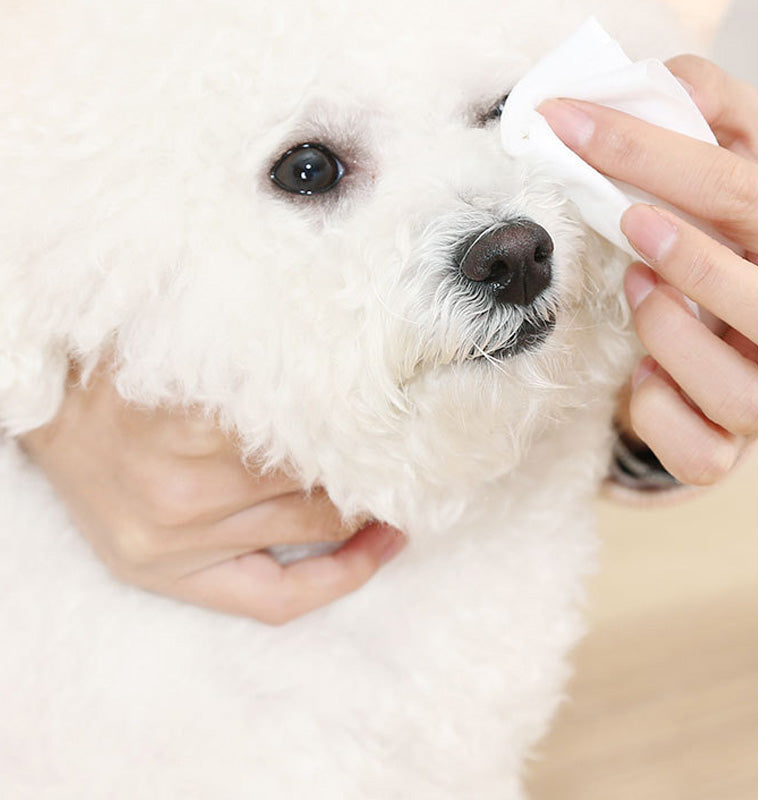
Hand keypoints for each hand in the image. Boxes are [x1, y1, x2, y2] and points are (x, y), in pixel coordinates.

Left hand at [20, 369, 405, 622]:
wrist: (40, 386)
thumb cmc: (100, 450)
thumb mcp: (142, 522)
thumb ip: (224, 532)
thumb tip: (333, 515)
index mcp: (165, 568)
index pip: (278, 598)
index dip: (349, 572)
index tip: (392, 538)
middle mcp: (175, 532)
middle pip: (312, 520)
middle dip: (357, 491)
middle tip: (380, 462)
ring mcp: (181, 474)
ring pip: (304, 468)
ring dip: (335, 443)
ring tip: (347, 420)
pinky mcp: (188, 418)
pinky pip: (279, 417)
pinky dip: (304, 405)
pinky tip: (308, 389)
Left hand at [538, 56, 757, 484]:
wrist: (726, 328)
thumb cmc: (719, 245)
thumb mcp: (721, 172)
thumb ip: (707, 116)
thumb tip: (664, 74)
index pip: (740, 190)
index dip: (651, 154)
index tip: (572, 127)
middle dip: (694, 263)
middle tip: (631, 226)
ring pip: (740, 395)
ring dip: (672, 340)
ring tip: (637, 294)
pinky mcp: (728, 446)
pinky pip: (698, 452)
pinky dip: (657, 414)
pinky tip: (640, 376)